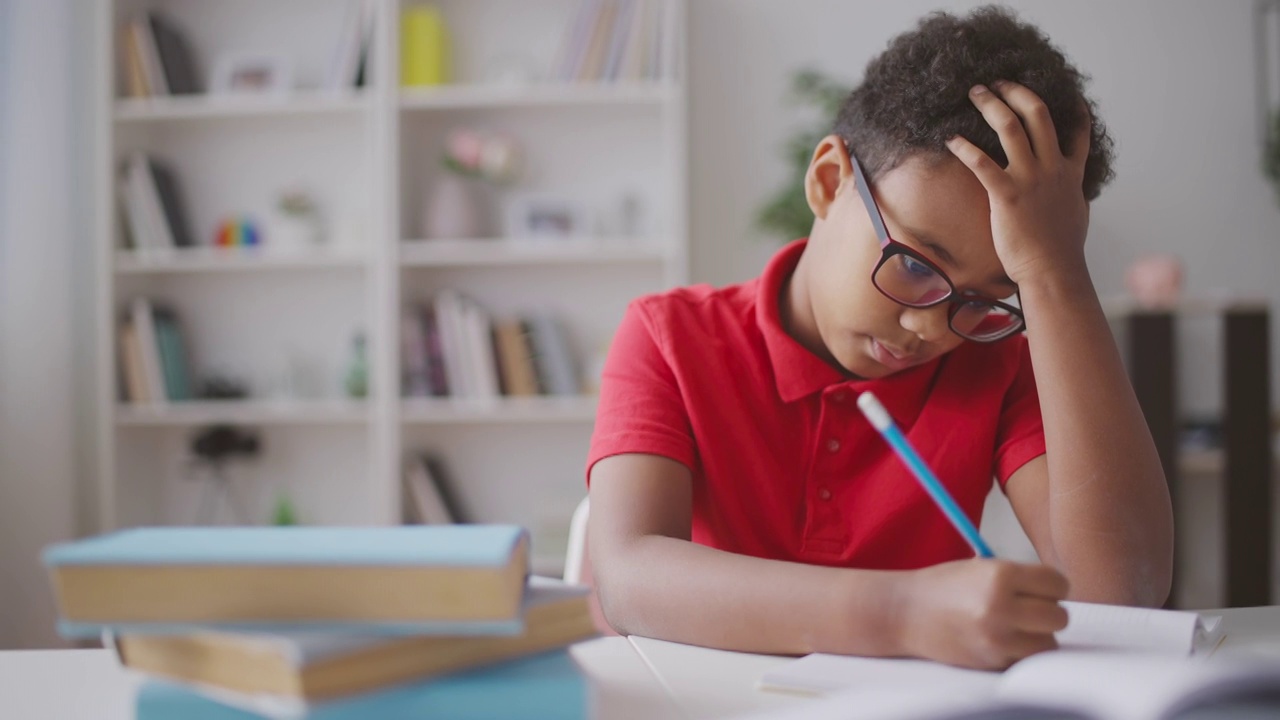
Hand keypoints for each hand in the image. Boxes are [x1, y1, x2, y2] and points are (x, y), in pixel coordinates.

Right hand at [898, 558, 1068, 669]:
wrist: (905, 613)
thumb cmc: (943, 587)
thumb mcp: (981, 568)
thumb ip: (1019, 578)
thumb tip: (1059, 593)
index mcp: (1000, 574)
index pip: (1057, 583)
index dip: (1052, 586)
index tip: (1042, 589)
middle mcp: (1000, 606)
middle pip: (1059, 616)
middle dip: (1048, 611)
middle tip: (1030, 608)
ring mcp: (996, 637)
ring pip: (1049, 642)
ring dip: (1038, 636)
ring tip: (1016, 626)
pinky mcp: (991, 660)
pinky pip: (1027, 659)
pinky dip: (1022, 652)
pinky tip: (1003, 639)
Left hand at [945, 81, 1090, 284]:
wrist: (1053, 270)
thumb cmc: (1061, 250)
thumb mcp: (1075, 214)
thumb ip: (1071, 194)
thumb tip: (1070, 194)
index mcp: (1070, 173)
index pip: (1078, 131)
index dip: (1071, 107)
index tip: (1062, 90)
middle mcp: (1052, 168)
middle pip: (1038, 113)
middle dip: (1016, 91)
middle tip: (998, 82)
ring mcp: (1030, 179)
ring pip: (1011, 127)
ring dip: (991, 104)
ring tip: (975, 92)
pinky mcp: (1007, 195)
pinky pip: (982, 163)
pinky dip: (964, 147)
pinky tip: (951, 139)